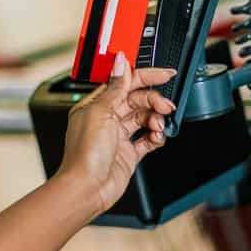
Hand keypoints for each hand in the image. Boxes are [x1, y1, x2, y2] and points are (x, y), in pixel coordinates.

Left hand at [58, 53, 176, 216]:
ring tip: (158, 124)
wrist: (88, 188)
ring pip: (144, 118)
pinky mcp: (129, 153)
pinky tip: (158, 136)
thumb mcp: (101, 112)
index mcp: (96, 105)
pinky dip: (156, 136)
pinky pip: (148, 139)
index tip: (165, 74)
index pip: (124, 83)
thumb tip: (121, 62)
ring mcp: (119, 137)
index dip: (145, 76)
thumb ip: (115, 87)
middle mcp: (107, 119)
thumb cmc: (85, 154)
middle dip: (154, 100)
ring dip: (155, 118)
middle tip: (165, 106)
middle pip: (138, 100)